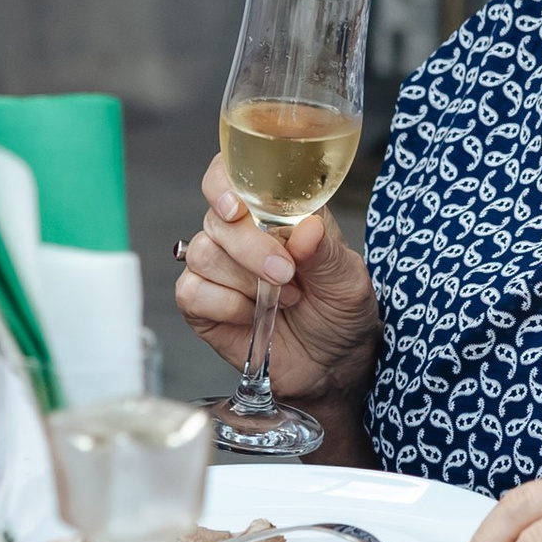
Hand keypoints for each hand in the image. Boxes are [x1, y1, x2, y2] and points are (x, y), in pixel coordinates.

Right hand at [171, 156, 379, 403]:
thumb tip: (307, 228)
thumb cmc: (341, 314)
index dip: (225, 183)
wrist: (332, 367)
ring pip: (203, 252)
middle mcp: (242, 232)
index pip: (233, 173)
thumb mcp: (349, 282)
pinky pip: (192, 291)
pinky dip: (225, 306)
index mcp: (276, 212)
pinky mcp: (202, 303)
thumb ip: (327, 254)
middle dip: (251, 248)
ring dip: (246, 281)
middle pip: (217, 218)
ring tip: (284, 299)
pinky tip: (252, 315)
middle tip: (287, 275)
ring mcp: (219, 267)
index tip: (238, 208)